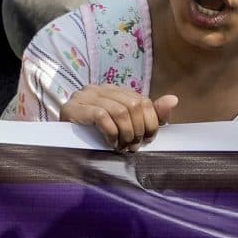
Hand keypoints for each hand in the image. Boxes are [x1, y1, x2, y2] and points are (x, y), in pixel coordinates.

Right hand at [59, 85, 175, 149]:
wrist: (63, 148)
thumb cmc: (97, 138)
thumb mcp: (128, 126)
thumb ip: (151, 114)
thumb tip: (174, 99)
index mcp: (112, 90)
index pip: (142, 100)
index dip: (150, 122)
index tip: (147, 140)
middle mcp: (97, 88)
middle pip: (133, 105)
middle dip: (138, 130)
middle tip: (133, 147)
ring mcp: (83, 96)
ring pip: (120, 111)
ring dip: (126, 134)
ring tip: (123, 147)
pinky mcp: (72, 108)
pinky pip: (101, 116)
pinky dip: (111, 134)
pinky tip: (110, 144)